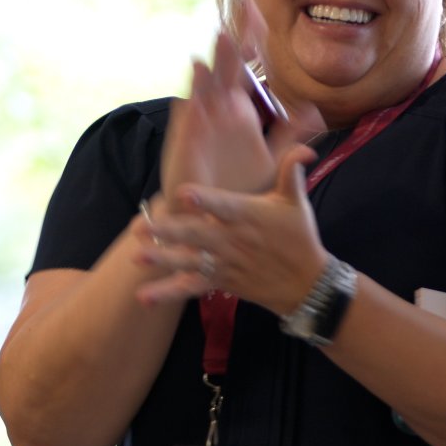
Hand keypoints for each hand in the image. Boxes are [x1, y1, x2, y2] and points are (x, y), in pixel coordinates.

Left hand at [137, 143, 329, 314]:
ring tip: (137, 256)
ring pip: (189, 261)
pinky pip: (191, 287)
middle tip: (141, 227)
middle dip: (168, 231)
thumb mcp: (296, 203)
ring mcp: (223, 263)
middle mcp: (231, 240)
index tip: (184, 193)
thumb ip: (291, 173)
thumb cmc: (299, 237)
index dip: (205, 200)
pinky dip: (167, 293)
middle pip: (196, 235)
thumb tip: (304, 149)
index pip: (223, 206)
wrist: (308, 283)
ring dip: (163, 260)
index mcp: (246, 216)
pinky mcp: (219, 281)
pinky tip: (144, 296)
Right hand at [159, 14, 319, 205]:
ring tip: (225, 31)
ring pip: (211, 82)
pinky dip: (195, 89)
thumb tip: (314, 112)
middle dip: (238, 35)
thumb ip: (289, 135)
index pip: (248, 67)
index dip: (253, 39)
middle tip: (248, 3)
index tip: (259, 9)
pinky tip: (199, 68)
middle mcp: (220, 110)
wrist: (212, 219)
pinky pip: (192, 109)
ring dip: (217, 58)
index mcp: (239, 110)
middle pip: (230, 65)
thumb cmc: (238, 189)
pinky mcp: (190, 138)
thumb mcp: (271, 159)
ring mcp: (203, 122)